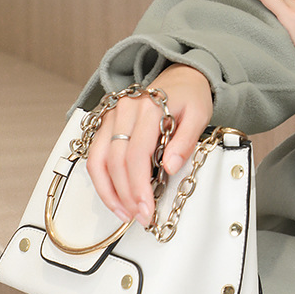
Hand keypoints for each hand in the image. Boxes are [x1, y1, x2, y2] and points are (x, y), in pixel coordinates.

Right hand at [86, 64, 212, 226]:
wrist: (181, 77)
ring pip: (98, 160)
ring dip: (108, 191)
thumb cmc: (190, 96)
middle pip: (115, 160)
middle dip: (126, 194)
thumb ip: (186, 140)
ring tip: (124, 212)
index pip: (137, 154)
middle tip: (139, 216)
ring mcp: (112, 116)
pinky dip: (101, 179)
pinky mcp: (106, 124)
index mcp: (149, 108)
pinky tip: (114, 195)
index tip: (146, 208)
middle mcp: (124, 111)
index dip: (139, 185)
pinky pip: (95, 155)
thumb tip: (170, 168)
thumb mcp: (199, 115)